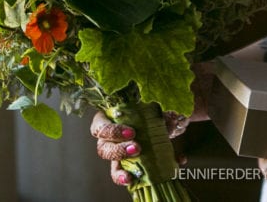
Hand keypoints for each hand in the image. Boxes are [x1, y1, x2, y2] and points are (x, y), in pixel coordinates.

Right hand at [90, 63, 211, 186]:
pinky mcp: (133, 165)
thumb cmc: (149, 104)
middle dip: (119, 151)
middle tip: (138, 147)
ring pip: (113, 167)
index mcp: (108, 119)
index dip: (112, 132)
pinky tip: (158, 172)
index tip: (132, 131)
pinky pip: (134, 175)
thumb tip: (158, 89)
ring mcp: (121, 154)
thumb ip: (147, 94)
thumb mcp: (147, 97)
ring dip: (121, 172)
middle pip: (104, 150)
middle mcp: (110, 139)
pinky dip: (147, 177)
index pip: (99, 128)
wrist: (167, 115)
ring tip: (132, 175)